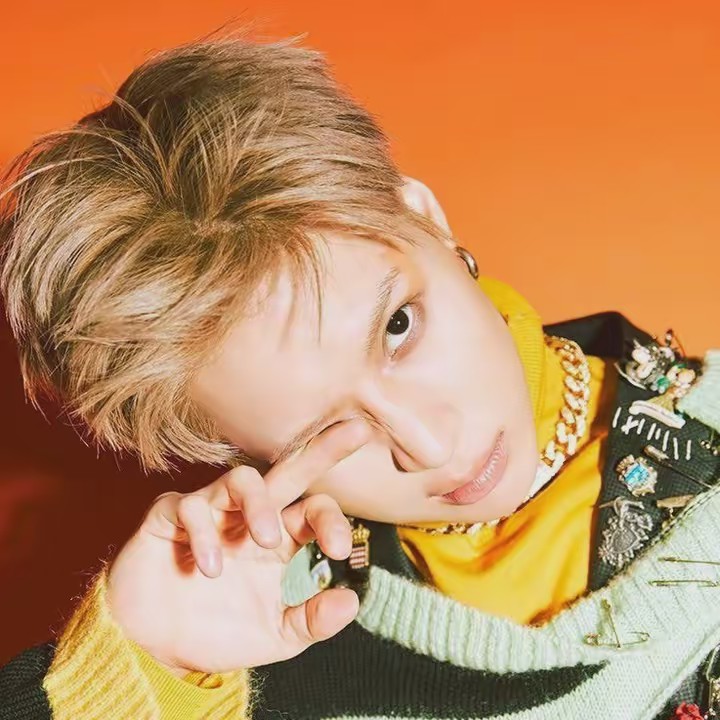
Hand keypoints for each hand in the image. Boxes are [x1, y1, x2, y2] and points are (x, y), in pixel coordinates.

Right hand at [106, 418, 370, 675]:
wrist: (156, 649)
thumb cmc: (220, 632)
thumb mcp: (277, 636)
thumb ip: (313, 621)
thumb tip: (351, 601)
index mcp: (281, 539)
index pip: (315, 510)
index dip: (333, 522)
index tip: (341, 550)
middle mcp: (250, 517)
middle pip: (290, 472)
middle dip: (323, 450)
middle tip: (358, 432)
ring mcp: (212, 513)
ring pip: (241, 480)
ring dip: (259, 504)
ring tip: (266, 539)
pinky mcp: (170, 518)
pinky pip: (189, 507)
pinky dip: (204, 534)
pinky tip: (209, 569)